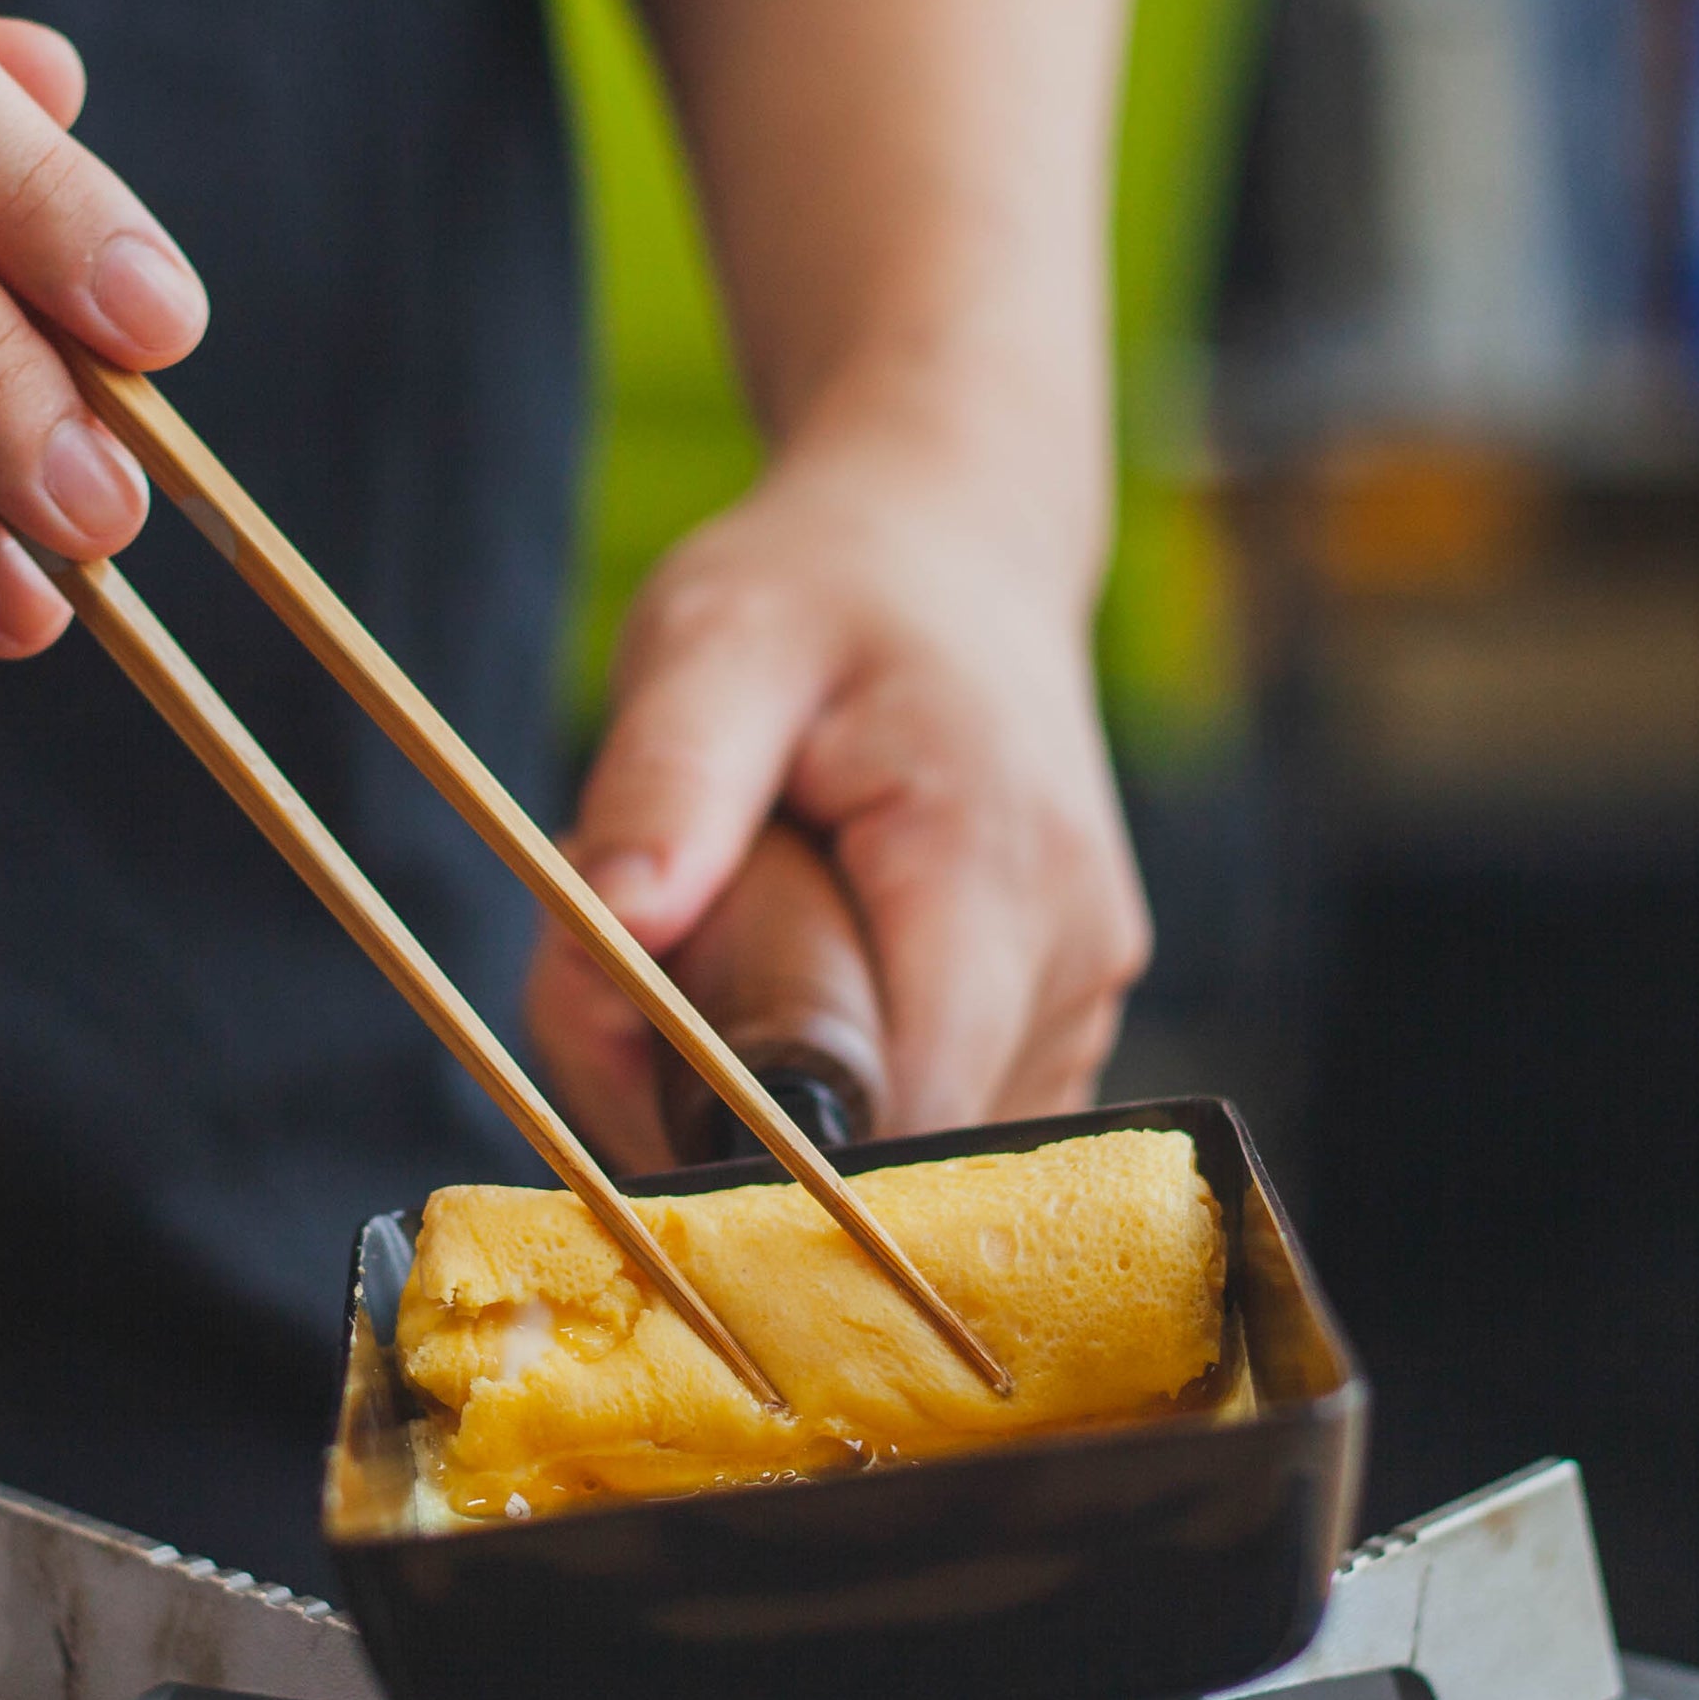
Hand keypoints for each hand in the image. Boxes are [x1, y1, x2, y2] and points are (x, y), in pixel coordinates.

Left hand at [525, 427, 1149, 1161]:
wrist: (952, 549)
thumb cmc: (822, 593)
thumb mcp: (711, 642)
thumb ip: (664, 785)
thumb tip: (615, 928)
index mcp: (993, 866)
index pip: (896, 1108)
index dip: (746, 1136)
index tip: (629, 1063)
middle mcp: (1072, 953)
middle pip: (895, 1147)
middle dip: (736, 1119)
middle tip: (629, 995)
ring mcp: (1083, 996)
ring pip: (916, 1150)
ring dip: (784, 1106)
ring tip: (716, 952)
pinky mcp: (1063, 1017)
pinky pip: (941, 1118)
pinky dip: (841, 1088)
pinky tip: (784, 982)